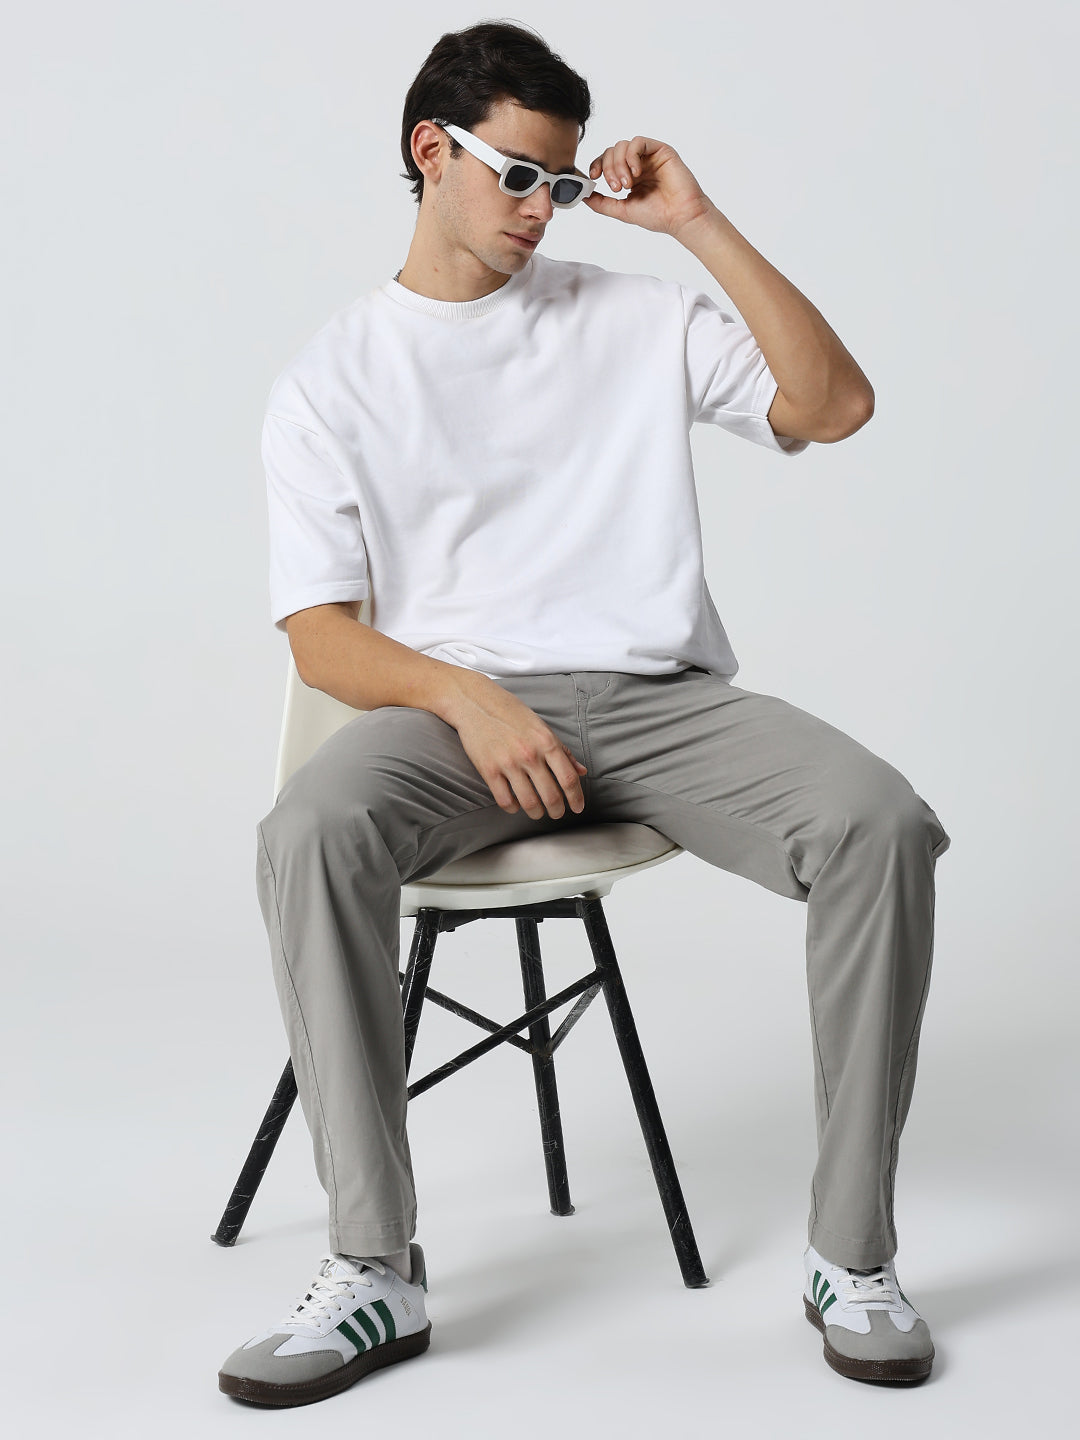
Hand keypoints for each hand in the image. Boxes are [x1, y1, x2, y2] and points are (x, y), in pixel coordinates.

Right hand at [445, 675, 587, 819]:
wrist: (476, 703)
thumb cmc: (511, 713)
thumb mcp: (541, 727)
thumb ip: (562, 751)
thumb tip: (581, 771)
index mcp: (547, 742)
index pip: (568, 778)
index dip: (576, 798)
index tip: (578, 807)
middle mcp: (530, 754)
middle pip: (551, 795)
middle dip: (557, 810)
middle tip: (556, 813)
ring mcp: (508, 763)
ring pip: (529, 802)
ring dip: (536, 813)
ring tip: (537, 812)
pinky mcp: (488, 770)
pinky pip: (505, 800)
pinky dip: (513, 808)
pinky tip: (516, 805)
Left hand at [583, 135, 713, 235]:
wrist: (680, 217)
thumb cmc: (658, 216)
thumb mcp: (622, 210)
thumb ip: (602, 203)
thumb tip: (583, 196)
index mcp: (629, 176)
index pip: (606, 161)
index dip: (597, 165)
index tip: (593, 178)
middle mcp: (638, 164)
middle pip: (612, 151)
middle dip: (608, 169)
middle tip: (616, 188)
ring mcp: (649, 156)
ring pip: (622, 146)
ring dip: (619, 165)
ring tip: (627, 184)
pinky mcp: (660, 150)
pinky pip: (638, 142)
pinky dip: (632, 156)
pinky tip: (636, 173)